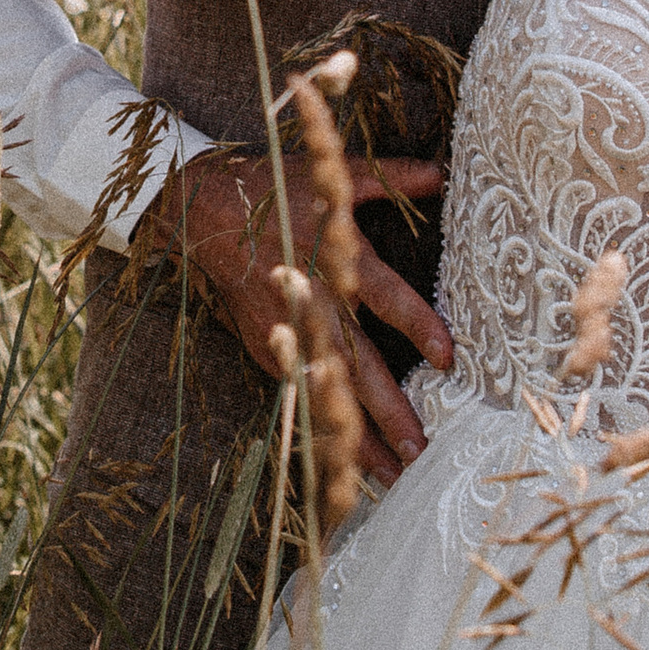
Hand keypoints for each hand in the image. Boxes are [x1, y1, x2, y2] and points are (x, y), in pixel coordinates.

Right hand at [154, 148, 446, 488]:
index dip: (415, 324)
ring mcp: (285, 331)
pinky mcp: (266, 347)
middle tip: (423, 449)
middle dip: (390, 409)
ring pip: (326, 391)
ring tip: (396, 476)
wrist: (200, 211)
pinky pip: (299, 394)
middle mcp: (312, 301)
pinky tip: (346, 464)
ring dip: (359, 436)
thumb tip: (442, 173)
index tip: (448, 356)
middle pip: (357, 364)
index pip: (383, 296)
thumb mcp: (330, 174)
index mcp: (333, 256)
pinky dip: (322, 428)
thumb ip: (390, 178)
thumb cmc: (273, 190)